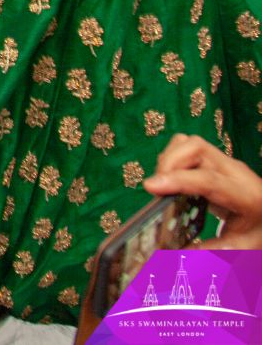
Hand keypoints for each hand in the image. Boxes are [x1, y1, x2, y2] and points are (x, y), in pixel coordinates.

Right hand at [144, 134, 261, 249]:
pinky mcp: (216, 161)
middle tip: (155, 189)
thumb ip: (204, 254)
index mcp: (248, 197)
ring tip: (162, 184)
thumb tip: (166, 258)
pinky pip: (188, 147)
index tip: (150, 187)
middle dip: (168, 163)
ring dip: (169, 158)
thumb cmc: (259, 235)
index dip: (178, 181)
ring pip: (189, 143)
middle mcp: (237, 173)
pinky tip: (171, 178)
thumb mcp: (238, 249)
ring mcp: (226, 163)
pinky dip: (173, 157)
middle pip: (197, 149)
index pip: (210, 181)